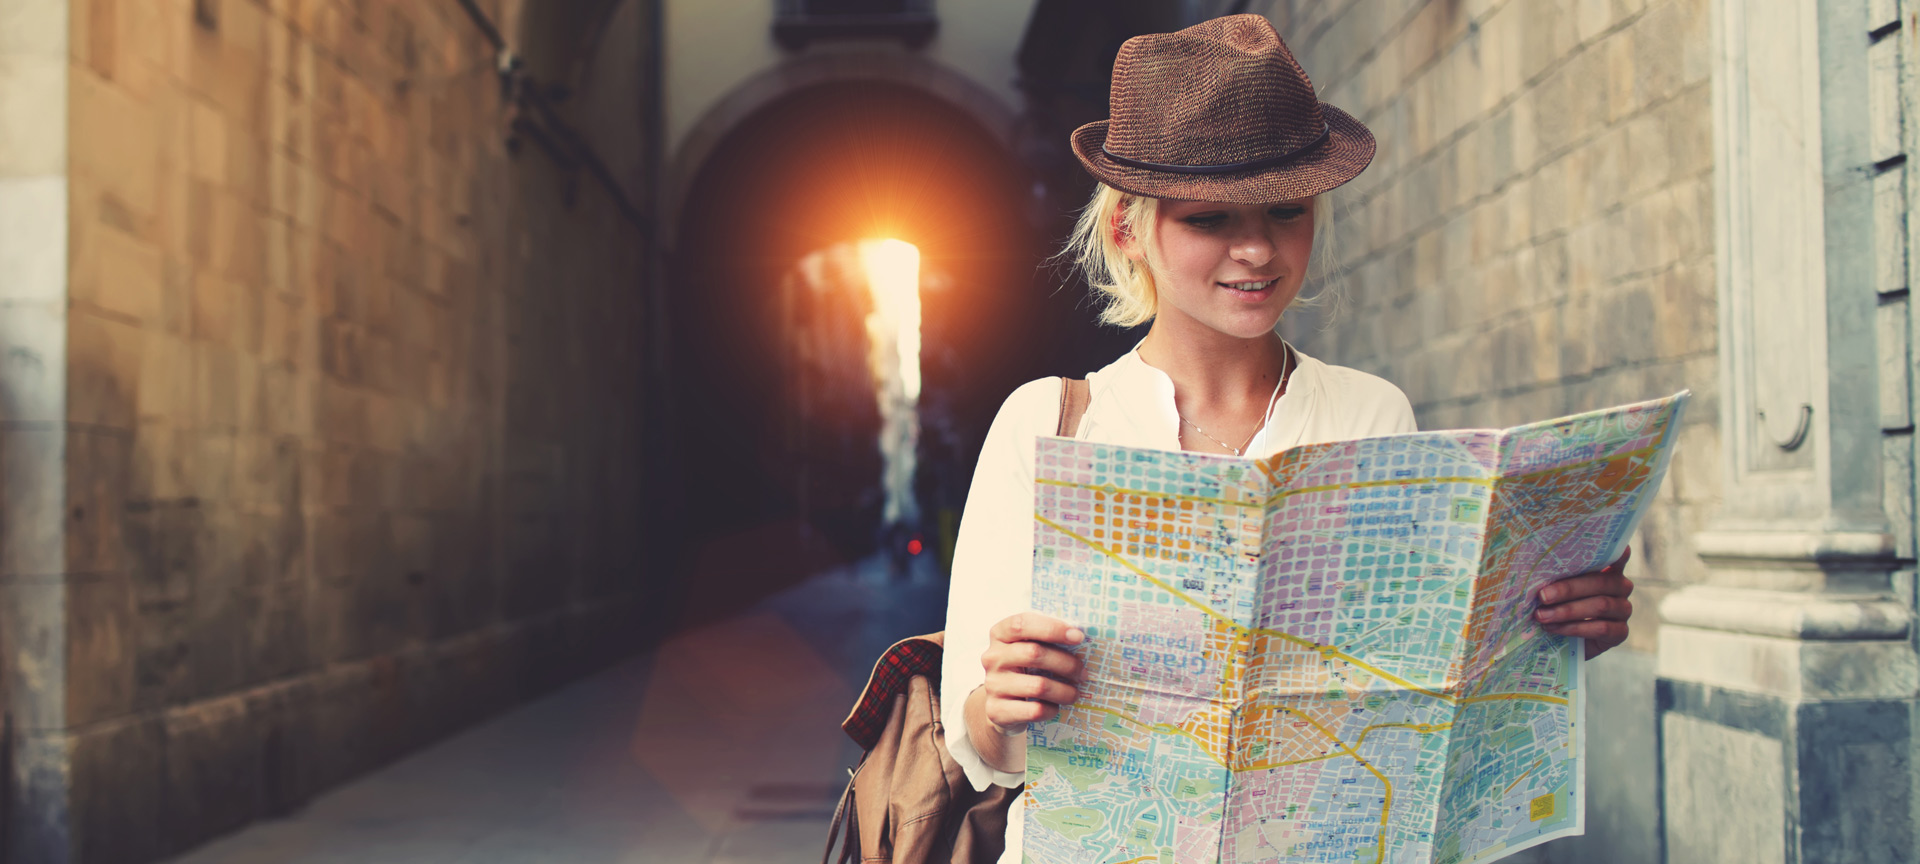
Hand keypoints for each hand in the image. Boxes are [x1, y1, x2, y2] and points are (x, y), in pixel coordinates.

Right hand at [980, 612, 1086, 733]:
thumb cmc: (1024, 671)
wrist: (1002, 707)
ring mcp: (993, 685)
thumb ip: (1047, 641)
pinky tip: (1055, 708)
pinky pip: (1034, 710)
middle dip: (1066, 663)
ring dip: (1064, 691)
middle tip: (1083, 674)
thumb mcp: (1029, 649)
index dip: (1052, 628)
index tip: (1078, 636)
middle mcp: (992, 657)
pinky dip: (1051, 709)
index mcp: (1000, 635)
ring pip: (1038, 685)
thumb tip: (1079, 639)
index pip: (1022, 624)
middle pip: (1034, 654)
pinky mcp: (997, 711)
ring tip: (1074, 694)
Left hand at [1534, 546, 1633, 659]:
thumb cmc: (1559, 605)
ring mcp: (1623, 609)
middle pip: (1600, 582)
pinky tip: (1555, 628)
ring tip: (1542, 615)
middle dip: (1568, 588)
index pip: (1616, 555)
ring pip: (1600, 605)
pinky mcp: (1620, 632)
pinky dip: (1574, 628)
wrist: (1568, 642)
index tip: (1598, 544)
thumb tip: (1534, 566)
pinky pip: (1601, 628)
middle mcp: (1620, 586)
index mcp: (1608, 569)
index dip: (1612, 550)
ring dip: (1567, 611)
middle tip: (1542, 596)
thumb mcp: (1557, 588)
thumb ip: (1557, 576)